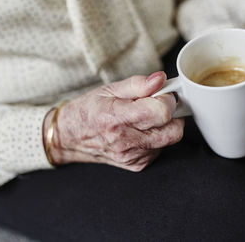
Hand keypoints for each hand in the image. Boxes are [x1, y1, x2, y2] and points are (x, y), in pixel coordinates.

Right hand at [50, 71, 184, 170]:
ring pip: (169, 140)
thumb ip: (138, 84)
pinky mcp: (137, 165)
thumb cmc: (88, 111)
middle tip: (158, 105)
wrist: (71, 138)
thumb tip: (160, 80)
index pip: (161, 112)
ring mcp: (132, 156)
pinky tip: (139, 131)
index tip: (161, 94)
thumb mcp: (109, 89)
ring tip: (143, 118)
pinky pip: (159, 149)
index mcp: (117, 119)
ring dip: (163, 126)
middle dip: (172, 115)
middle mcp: (126, 142)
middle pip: (173, 131)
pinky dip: (155, 137)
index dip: (167, 99)